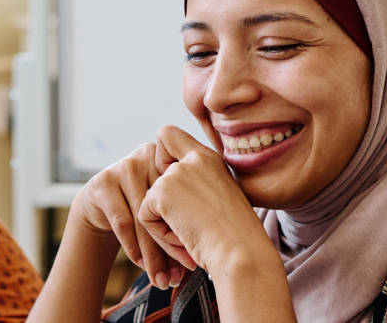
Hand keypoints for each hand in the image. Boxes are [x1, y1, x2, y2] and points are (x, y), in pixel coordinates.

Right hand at [68, 143, 190, 287]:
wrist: (101, 203)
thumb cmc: (143, 209)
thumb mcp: (164, 209)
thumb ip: (180, 225)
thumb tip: (196, 264)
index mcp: (172, 158)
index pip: (184, 198)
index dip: (190, 231)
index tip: (195, 261)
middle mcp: (149, 156)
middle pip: (163, 209)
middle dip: (172, 249)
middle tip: (179, 278)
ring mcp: (124, 166)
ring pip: (143, 218)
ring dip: (152, 255)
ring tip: (161, 280)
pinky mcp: (102, 182)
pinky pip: (122, 220)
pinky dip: (132, 246)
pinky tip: (140, 264)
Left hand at [137, 125, 270, 272]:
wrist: (241, 252)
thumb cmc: (236, 237)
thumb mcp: (219, 200)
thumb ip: (195, 186)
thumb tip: (165, 194)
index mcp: (210, 158)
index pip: (168, 135)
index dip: (161, 158)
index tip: (178, 188)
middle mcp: (194, 158)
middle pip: (153, 174)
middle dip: (164, 207)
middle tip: (193, 226)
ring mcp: (177, 172)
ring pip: (149, 201)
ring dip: (165, 225)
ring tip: (193, 236)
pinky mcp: (162, 191)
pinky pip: (145, 216)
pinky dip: (160, 235)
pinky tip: (185, 239)